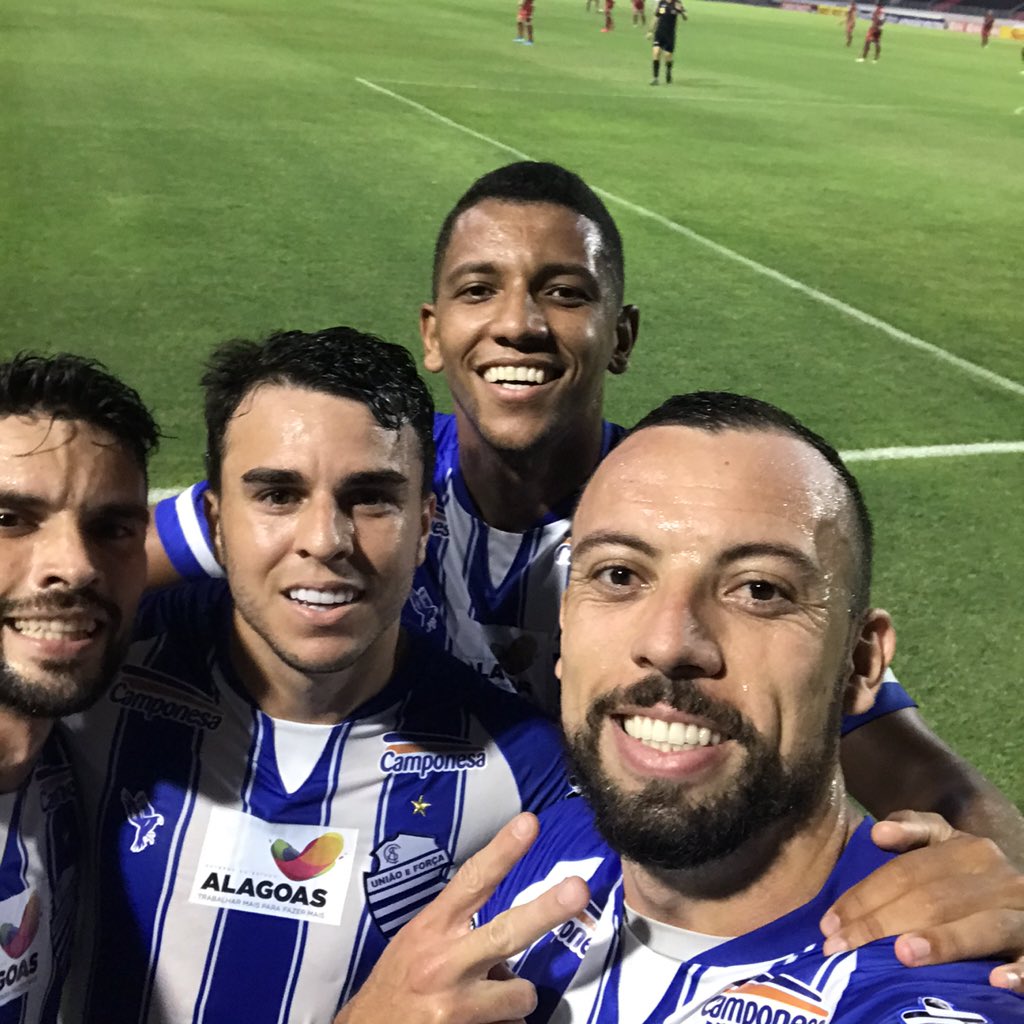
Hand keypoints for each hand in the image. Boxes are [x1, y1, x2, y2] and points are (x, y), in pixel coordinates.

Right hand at [335, 813, 589, 1023]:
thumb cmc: (394, 986)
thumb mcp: (416, 943)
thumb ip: (456, 931)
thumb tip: (507, 938)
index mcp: (432, 929)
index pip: (471, 882)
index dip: (502, 851)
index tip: (529, 823)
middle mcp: (444, 962)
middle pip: (507, 931)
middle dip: (547, 909)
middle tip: (578, 888)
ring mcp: (455, 1004)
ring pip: (520, 992)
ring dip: (513, 998)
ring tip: (485, 1004)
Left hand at [819, 811, 1023, 992]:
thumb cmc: (970, 878)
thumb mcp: (944, 845)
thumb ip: (912, 833)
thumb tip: (876, 833)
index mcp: (966, 849)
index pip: (905, 872)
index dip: (864, 896)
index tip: (829, 923)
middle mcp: (997, 876)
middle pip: (932, 899)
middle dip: (881, 924)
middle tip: (842, 947)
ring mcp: (1023, 912)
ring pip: (981, 927)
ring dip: (942, 941)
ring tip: (903, 953)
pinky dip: (1020, 972)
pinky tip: (998, 981)